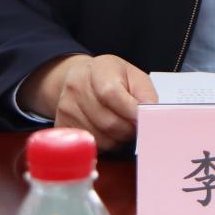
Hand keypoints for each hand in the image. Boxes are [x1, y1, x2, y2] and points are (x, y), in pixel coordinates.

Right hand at [20, 53, 157, 150]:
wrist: (81, 78)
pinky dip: (106, 143)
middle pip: (108, 121)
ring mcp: (66, 108)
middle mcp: (77, 87)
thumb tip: (151, 114)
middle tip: (135, 125)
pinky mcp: (62, 125)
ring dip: (118, 138)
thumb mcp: (133, 76)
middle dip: (128, 129)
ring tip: (121, 126)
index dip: (130, 111)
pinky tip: (108, 131)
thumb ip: (145, 94)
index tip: (142, 118)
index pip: (111, 94)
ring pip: (101, 137)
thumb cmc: (112, 77)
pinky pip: (91, 144)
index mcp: (98, 69)